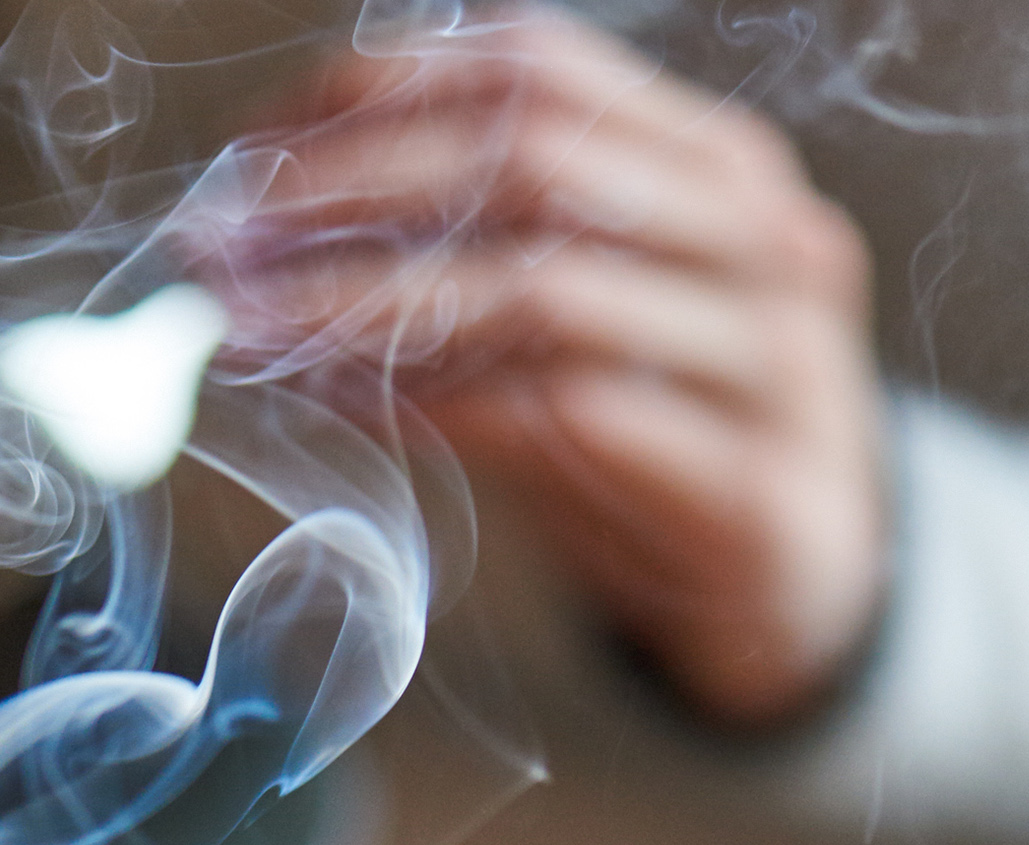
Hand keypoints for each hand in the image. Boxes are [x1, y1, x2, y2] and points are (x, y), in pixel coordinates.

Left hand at [222, 11, 887, 727]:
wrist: (810, 593)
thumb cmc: (668, 447)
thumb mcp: (587, 325)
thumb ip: (476, 262)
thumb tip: (270, 244)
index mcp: (716, 164)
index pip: (536, 66)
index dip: (378, 91)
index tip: (247, 155)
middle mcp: (758, 236)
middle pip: (531, 159)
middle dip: (350, 193)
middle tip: (217, 245)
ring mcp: (768, 361)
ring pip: (542, 287)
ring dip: (370, 306)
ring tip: (253, 332)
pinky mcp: (748, 488)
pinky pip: (568, 421)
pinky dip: (440, 409)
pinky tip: (349, 414)